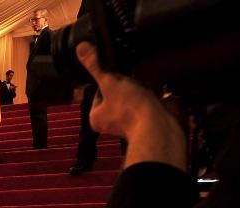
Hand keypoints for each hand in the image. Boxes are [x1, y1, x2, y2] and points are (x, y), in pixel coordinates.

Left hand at [75, 42, 185, 169]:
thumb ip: (96, 66)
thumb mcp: (109, 82)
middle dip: (126, 83)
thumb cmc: (130, 109)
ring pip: (133, 97)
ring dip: (140, 88)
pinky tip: (157, 88)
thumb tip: (80, 48)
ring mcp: (130, 122)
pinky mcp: (148, 120)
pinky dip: (152, 94)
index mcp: (96, 117)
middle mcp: (110, 122)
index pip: (98, 91)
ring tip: (145, 82)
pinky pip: (147, 102)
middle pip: (116, 93)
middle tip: (132, 78)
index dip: (108, 79)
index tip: (116, 74)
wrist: (159, 127)